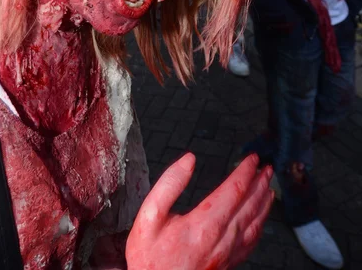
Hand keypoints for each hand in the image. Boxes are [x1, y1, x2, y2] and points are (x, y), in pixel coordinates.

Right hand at [126, 153, 272, 269]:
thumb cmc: (149, 258)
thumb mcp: (149, 215)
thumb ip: (169, 184)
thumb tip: (188, 160)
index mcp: (204, 223)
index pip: (234, 190)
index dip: (246, 171)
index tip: (252, 158)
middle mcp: (221, 239)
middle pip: (249, 205)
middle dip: (260, 183)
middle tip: (267, 168)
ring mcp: (226, 255)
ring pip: (254, 225)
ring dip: (264, 204)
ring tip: (269, 189)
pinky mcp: (226, 265)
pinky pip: (250, 243)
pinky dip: (260, 227)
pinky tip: (260, 221)